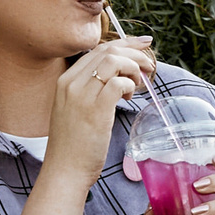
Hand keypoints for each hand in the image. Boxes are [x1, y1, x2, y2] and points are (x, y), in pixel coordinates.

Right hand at [44, 37, 156, 186]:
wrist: (64, 171)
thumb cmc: (74, 146)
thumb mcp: (74, 110)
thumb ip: (90, 92)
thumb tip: (118, 80)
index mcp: (65, 80)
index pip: (98, 50)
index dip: (125, 43)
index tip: (143, 44)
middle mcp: (71, 83)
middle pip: (108, 51)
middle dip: (135, 52)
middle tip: (150, 65)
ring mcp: (81, 95)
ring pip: (114, 61)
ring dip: (134, 68)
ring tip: (138, 84)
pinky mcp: (95, 110)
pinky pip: (118, 82)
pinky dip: (129, 85)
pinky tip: (128, 98)